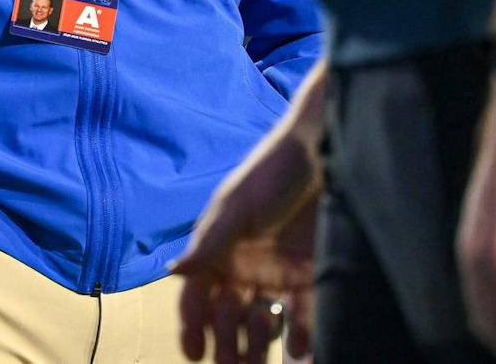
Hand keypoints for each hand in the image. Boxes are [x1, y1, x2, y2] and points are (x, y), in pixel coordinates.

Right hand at [172, 121, 321, 363]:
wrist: (323, 152)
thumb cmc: (271, 172)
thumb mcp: (238, 206)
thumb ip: (210, 241)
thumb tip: (172, 270)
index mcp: (219, 250)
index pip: (197, 295)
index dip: (192, 324)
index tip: (194, 353)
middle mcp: (244, 267)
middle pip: (228, 316)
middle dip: (226, 345)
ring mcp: (278, 274)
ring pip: (263, 322)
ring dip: (258, 347)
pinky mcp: (310, 275)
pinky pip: (303, 315)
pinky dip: (301, 337)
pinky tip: (300, 352)